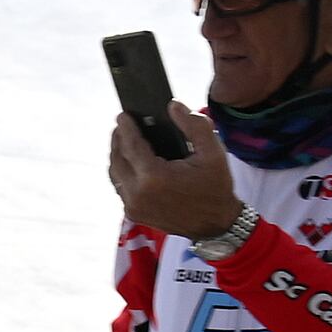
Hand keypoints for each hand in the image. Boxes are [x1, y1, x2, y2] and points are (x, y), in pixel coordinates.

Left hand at [107, 108, 243, 244]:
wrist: (216, 226)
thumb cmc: (216, 188)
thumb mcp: (213, 153)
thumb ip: (194, 125)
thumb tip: (173, 106)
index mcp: (154, 177)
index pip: (131, 145)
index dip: (126, 128)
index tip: (122, 115)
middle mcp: (137, 193)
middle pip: (118, 159)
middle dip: (118, 139)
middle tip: (122, 125)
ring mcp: (133, 206)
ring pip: (116, 174)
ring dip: (118, 155)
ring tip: (124, 140)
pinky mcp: (133, 214)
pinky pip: (121, 188)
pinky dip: (123, 172)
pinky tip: (130, 162)